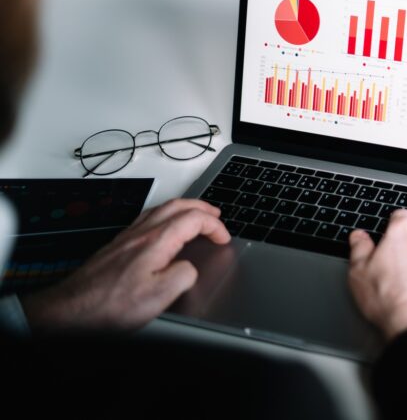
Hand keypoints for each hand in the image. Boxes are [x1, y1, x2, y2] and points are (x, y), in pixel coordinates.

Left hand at [21, 198, 229, 330]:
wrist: (71, 311)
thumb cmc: (109, 306)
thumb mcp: (159, 297)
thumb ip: (184, 276)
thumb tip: (190, 269)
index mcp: (156, 242)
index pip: (193, 220)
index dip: (214, 226)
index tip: (223, 237)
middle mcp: (140, 234)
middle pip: (177, 206)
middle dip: (202, 207)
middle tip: (216, 214)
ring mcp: (127, 238)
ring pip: (161, 209)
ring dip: (183, 208)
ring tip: (195, 215)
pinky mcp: (117, 246)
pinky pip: (147, 218)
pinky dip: (165, 215)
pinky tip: (163, 227)